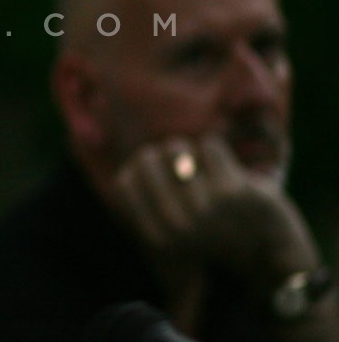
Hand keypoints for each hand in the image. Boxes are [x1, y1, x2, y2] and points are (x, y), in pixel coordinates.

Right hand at [111, 134, 321, 290]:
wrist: (271, 251)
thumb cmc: (215, 235)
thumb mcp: (173, 232)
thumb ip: (145, 206)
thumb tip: (125, 172)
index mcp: (157, 237)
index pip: (124, 180)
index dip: (139, 170)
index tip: (161, 174)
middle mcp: (175, 224)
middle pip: (147, 157)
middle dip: (166, 156)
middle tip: (188, 168)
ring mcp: (204, 208)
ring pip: (179, 148)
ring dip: (194, 153)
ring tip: (207, 171)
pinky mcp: (232, 191)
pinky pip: (209, 145)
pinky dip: (218, 151)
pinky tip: (228, 170)